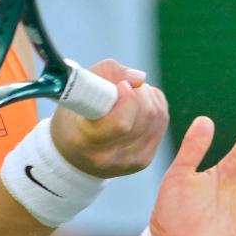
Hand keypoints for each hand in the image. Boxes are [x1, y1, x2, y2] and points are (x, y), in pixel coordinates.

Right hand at [50, 59, 167, 178]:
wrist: (73, 156)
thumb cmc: (73, 117)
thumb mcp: (76, 89)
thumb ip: (107, 73)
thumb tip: (140, 77)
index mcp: (86, 141)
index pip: (121, 123)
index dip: (128, 99)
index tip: (121, 85)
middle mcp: (109, 157)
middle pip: (146, 116)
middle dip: (140, 91)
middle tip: (125, 85)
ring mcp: (129, 162)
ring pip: (158, 117)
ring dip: (149, 96)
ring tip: (131, 93)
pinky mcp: (144, 160)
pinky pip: (162, 123)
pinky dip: (156, 105)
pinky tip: (140, 103)